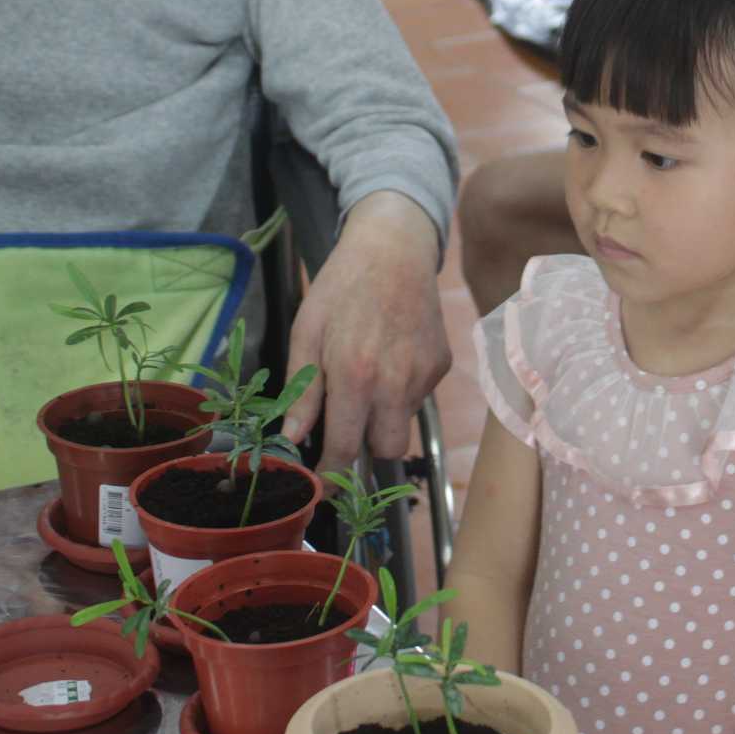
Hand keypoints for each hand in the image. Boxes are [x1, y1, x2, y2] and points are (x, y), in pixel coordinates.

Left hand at [279, 191, 449, 471]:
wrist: (394, 248)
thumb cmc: (341, 288)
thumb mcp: (306, 332)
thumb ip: (302, 389)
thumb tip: (293, 439)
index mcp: (355, 375)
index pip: (347, 450)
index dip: (333, 476)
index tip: (323, 486)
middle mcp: (396, 381)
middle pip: (385, 450)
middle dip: (365, 448)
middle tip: (345, 427)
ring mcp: (424, 373)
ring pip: (404, 422)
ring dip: (383, 415)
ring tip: (368, 376)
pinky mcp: (441, 364)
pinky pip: (419, 396)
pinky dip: (402, 390)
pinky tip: (390, 357)